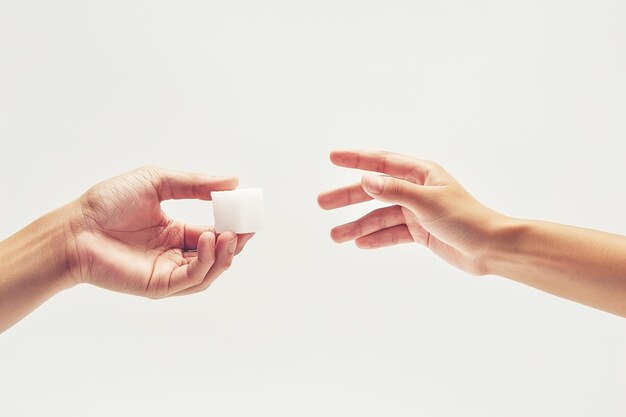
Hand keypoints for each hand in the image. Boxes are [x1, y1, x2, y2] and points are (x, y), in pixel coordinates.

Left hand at [66, 166, 253, 297]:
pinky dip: (206, 261)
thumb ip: (195, 184)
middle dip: (236, 241)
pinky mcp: (159, 285)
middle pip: (217, 254)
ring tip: (230, 233)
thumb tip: (233, 180)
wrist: (75, 227)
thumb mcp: (157, 182)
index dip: (233, 224)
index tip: (248, 211)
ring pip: (210, 270)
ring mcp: (168, 271)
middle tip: (247, 225)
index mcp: (176, 232)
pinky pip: (192, 278)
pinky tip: (207, 239)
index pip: (214, 231)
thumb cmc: (108, 203)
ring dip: (225, 254)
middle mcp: (175, 254)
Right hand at [318, 150, 508, 274]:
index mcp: (421, 174)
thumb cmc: (466, 219)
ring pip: (380, 216)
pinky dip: (376, 238)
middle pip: (374, 190)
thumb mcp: (427, 202)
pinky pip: (392, 233)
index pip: (382, 161)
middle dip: (348, 197)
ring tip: (336, 236)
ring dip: (358, 225)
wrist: (490, 249)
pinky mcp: (420, 232)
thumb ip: (394, 190)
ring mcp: (417, 212)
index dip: (356, 159)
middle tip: (322, 202)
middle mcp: (416, 190)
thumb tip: (365, 179)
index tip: (332, 156)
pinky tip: (359, 244)